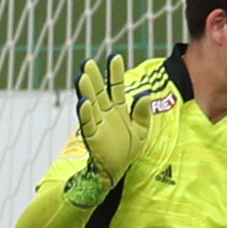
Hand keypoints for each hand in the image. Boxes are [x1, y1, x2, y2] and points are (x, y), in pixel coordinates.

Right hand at [73, 52, 171, 183]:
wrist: (118, 170)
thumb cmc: (128, 149)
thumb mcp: (142, 130)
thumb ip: (142, 113)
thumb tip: (145, 95)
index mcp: (118, 109)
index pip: (116, 87)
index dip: (115, 73)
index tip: (114, 56)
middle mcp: (105, 113)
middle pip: (99, 92)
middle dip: (95, 77)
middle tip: (88, 62)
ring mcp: (98, 124)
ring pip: (91, 104)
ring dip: (86, 91)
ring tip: (81, 76)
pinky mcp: (92, 137)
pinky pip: (88, 123)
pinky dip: (85, 113)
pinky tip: (83, 101)